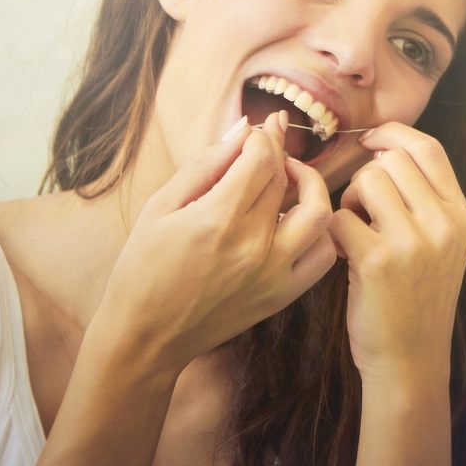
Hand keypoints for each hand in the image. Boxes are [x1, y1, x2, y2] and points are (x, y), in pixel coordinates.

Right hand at [98, 112, 336, 372]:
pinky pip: (322, 255)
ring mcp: (272, 273)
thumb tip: (244, 128)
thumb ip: (206, 164)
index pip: (262, 157)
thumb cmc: (143, 268)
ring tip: (289, 178)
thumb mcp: (160, 206)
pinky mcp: (281, 295)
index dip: (263, 136)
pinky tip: (296, 220)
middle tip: (269, 143)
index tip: (257, 131)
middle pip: (285, 179)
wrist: (145, 337)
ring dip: (310, 185)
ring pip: (318, 212)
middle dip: (279, 150)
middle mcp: (252, 245)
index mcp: (217, 218)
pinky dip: (319, 231)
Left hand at [328, 123, 465, 383]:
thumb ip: (425, 200)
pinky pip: (340, 215)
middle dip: (366, 176)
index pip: (430, 148)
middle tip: (362, 210)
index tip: (370, 140)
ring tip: (356, 231)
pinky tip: (345, 253)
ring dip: (349, 201)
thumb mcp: (442, 245)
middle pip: (391, 160)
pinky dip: (335, 230)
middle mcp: (443, 224)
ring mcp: (413, 242)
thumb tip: (383, 150)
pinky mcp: (378, 261)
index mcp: (461, 215)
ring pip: (366, 181)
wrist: (411, 359)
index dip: (394, 134)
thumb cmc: (418, 297)